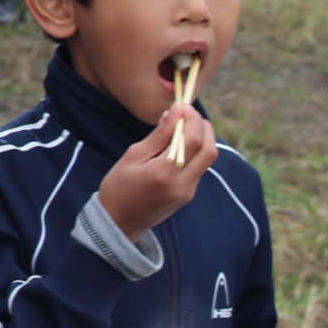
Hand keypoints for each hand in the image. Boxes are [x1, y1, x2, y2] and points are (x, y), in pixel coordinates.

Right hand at [96, 106, 213, 240]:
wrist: (119, 222)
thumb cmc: (118, 186)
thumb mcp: (132, 156)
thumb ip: (157, 136)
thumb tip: (175, 113)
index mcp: (163, 173)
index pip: (191, 140)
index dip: (191, 119)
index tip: (182, 105)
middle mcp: (181, 184)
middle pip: (209, 150)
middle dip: (203, 127)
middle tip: (188, 113)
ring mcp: (188, 192)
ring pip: (208, 159)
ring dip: (202, 138)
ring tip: (184, 125)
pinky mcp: (189, 195)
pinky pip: (200, 167)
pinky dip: (196, 150)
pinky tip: (180, 143)